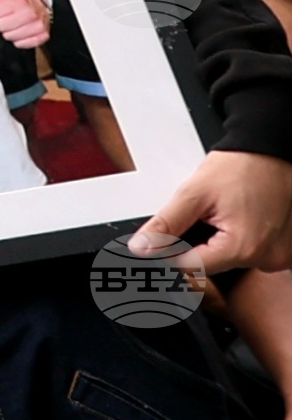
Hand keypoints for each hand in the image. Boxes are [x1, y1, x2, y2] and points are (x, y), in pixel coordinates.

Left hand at [0, 0, 54, 52]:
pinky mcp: (43, 35)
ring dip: (7, 34)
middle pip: (1, 27)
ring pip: (11, 37)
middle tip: (1, 19)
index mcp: (17, 1)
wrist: (33, 2)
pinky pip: (23, 45)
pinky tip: (18, 32)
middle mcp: (30, 13)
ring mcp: (38, 25)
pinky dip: (18, 41)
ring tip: (10, 25)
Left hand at [138, 151, 291, 280]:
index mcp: (243, 248)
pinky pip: (256, 253)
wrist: (271, 152)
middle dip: (201, 244)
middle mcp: (267, 258)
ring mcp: (281, 256)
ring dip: (224, 243)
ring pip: (234, 259)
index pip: (192, 267)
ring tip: (229, 214)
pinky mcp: (287, 250)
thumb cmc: (241, 167)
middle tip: (207, 216)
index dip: (172, 252)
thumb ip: (166, 223)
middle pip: (214, 264)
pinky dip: (245, 240)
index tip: (166, 240)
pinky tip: (245, 220)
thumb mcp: (194, 193)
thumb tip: (142, 246)